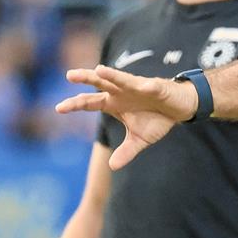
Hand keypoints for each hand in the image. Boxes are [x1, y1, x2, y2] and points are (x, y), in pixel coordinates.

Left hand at [55, 65, 197, 169]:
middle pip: (100, 83)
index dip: (75, 103)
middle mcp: (121, 92)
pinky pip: (150, 86)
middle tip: (69, 76)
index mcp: (114, 103)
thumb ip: (126, 151)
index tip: (58, 108)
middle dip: (86, 78)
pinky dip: (147, 87)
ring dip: (112, 75)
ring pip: (121, 79)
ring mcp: (137, 87)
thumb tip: (112, 167)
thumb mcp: (139, 140)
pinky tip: (144, 87)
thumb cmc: (157, 119)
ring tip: (100, 70)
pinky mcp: (155, 86)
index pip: (90, 102)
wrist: (179, 108)